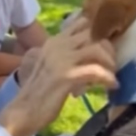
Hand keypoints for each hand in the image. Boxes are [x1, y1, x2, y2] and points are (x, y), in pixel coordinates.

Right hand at [0, 17, 117, 135]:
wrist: (23, 112)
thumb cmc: (41, 93)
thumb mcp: (54, 67)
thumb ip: (70, 57)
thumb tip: (96, 56)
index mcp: (54, 41)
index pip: (83, 23)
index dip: (101, 32)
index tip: (110, 47)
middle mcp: (57, 45)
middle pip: (94, 33)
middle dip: (108, 48)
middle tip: (112, 64)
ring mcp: (61, 59)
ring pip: (97, 49)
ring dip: (110, 62)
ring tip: (112, 75)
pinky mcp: (66, 76)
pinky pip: (95, 71)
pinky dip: (108, 78)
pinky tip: (112, 86)